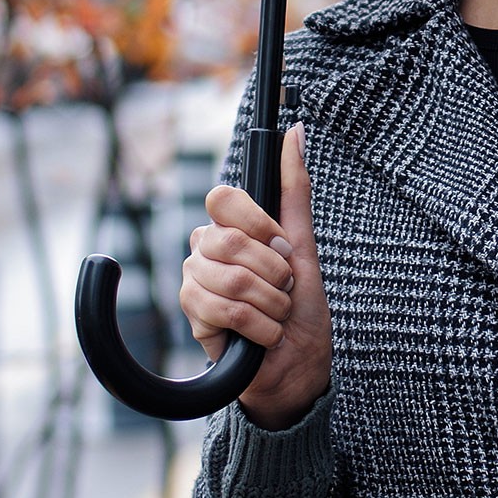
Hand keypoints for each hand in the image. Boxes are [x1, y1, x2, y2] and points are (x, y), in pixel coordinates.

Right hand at [180, 124, 331, 429]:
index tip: (284, 248)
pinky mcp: (192, 315)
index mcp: (233, 227)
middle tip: (285, 290)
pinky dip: (258, 326)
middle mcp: (207, 248)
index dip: (259, 225)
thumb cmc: (301, 308)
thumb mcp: (304, 246)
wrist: (296, 366)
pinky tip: (263, 335)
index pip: (223, 198)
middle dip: (274, 272)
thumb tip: (297, 131)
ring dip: (271, 303)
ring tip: (276, 315)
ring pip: (230, 278)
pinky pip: (222, 308)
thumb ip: (294, 189)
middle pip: (228, 240)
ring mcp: (196, 280)